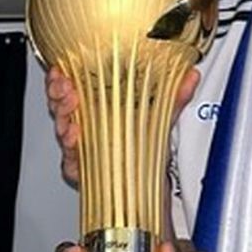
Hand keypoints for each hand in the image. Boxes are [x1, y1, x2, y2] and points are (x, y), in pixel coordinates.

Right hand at [47, 67, 199, 187]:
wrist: (146, 182)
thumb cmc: (145, 146)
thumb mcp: (159, 116)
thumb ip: (175, 97)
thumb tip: (192, 76)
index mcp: (96, 106)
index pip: (70, 87)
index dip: (62, 78)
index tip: (61, 70)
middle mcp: (84, 124)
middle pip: (61, 106)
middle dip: (59, 95)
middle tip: (66, 88)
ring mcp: (80, 147)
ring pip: (62, 130)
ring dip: (63, 120)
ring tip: (71, 111)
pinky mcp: (81, 169)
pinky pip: (70, 159)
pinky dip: (71, 149)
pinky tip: (75, 138)